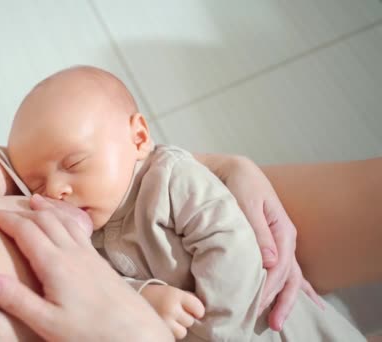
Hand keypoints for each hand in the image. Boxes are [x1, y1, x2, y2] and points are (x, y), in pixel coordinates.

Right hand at [0, 194, 172, 341]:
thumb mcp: (46, 322)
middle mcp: (72, 252)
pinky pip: (79, 229)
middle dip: (19, 211)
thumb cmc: (90, 333)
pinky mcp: (100, 261)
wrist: (136, 334)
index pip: (24, 230)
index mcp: (55, 264)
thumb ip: (14, 299)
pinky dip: (64, 217)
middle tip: (1, 208)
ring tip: (33, 201)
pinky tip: (66, 223)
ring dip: (45, 209)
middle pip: (43, 220)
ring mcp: (88, 255)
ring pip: (63, 220)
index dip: (3, 218)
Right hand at [141, 285, 204, 339]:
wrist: (133, 298)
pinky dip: (170, 333)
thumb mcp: (172, 291)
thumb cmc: (158, 295)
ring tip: (168, 319)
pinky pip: (173, 336)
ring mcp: (164, 321)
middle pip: (190, 321)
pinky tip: (164, 324)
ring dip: (178, 328)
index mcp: (175, 294)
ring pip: (183, 332)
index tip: (193, 310)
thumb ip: (188, 299)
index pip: (199, 308)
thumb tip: (202, 312)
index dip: (198, 310)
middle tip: (174, 312)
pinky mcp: (159, 330)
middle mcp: (170, 308)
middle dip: (184, 318)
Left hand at [217, 156, 323, 329]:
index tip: (257, 304)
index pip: (281, 265)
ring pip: (288, 276)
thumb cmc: (237, 183)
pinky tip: (303, 302)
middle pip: (289, 276)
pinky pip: (285, 269)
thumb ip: (258, 230)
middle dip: (281, 300)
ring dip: (284, 299)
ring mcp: (279, 243)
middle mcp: (284, 239)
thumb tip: (270, 261)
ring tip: (276, 321)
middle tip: (270, 322)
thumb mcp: (246, 201)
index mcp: (282, 229)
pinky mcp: (270, 244)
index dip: (270, 287)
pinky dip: (292, 286)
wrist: (233, 170)